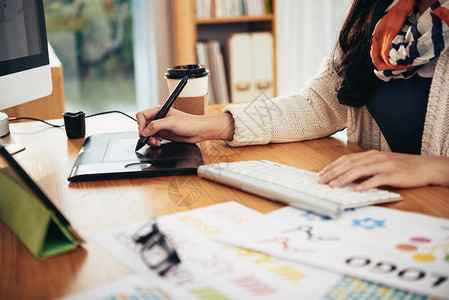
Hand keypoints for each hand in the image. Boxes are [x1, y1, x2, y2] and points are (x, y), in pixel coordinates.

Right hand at [136, 107, 234, 146]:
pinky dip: (154, 142)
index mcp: (159, 110)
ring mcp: (161, 126)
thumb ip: (156, 125)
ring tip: (157, 142)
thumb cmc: (189, 122)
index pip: (142, 115)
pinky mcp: (164, 134)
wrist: (199, 131)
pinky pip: (153, 138)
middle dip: (145, 134)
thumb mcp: (171, 123)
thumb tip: (144, 131)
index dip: (140, 124)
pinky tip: (160, 142)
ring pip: (147, 133)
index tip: (143, 132)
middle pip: (143, 125)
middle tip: (149, 139)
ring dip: (150, 139)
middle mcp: (159, 118)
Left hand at [317, 150, 448, 190]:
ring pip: (360, 170)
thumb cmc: (401, 167)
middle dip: (333, 173)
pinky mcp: (393, 174)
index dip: (332, 167)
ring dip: (344, 178)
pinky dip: (366, 184)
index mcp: (370, 155)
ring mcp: (384, 165)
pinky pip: (377, 179)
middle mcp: (375, 158)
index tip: (321, 174)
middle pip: (349, 164)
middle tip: (321, 181)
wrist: (425, 167)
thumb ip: (365, 169)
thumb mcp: (380, 165)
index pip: (346, 160)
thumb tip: (347, 178)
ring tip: (334, 186)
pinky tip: (357, 189)